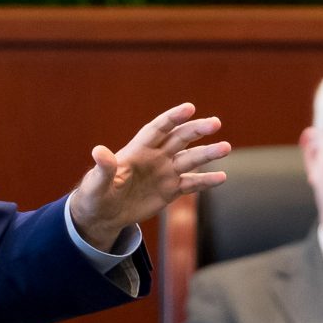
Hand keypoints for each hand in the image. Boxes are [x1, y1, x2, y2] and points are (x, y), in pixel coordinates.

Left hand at [68, 103, 228, 249]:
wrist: (104, 213)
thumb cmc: (96, 194)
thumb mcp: (97, 182)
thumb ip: (103, 167)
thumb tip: (99, 151)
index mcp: (137, 150)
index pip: (158, 129)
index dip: (172, 118)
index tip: (189, 108)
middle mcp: (156, 157)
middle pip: (179, 139)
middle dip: (197, 130)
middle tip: (215, 122)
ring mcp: (165, 172)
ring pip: (190, 159)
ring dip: (208, 153)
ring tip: (226, 147)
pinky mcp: (171, 190)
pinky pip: (192, 183)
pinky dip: (206, 181)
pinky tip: (222, 177)